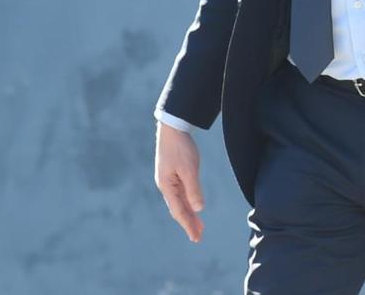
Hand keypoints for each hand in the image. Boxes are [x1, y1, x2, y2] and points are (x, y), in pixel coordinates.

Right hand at [154, 122, 204, 242]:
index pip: (179, 211)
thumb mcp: (189, 169)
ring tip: (199, 227)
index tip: (196, 237)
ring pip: (179, 202)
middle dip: (188, 223)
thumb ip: (193, 189)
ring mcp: (168, 180)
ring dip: (189, 214)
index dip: (188, 224)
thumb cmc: (180, 147)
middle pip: (178, 209)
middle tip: (198, 237)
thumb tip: (198, 209)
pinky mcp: (173, 174)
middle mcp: (166, 186)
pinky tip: (193, 208)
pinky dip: (188, 203)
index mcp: (167, 186)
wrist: (173, 128)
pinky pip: (180, 194)